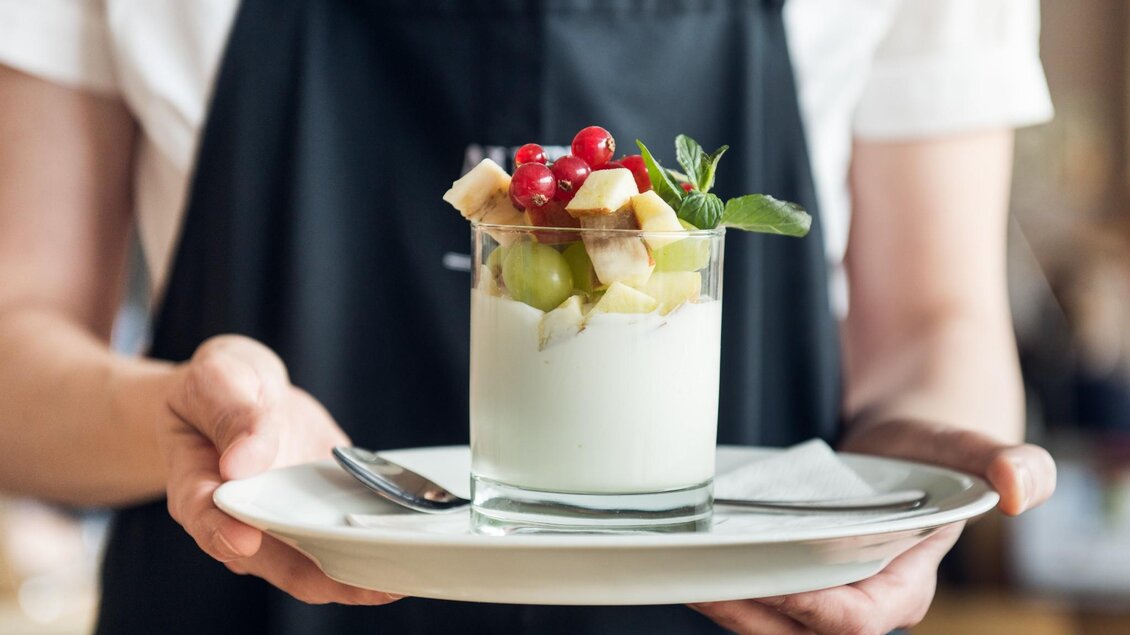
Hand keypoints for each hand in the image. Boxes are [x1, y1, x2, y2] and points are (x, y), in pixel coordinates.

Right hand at [157, 335, 398, 604]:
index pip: (205, 519)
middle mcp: (243, 520)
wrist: (239, 393)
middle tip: (370, 583)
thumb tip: (244, 460)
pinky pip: (347, 533)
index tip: (246, 541)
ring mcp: (285, 521)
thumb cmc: (218, 389)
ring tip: (401, 574)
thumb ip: (231, 413)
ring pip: (320, 560)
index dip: (224, 534)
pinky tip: (411, 544)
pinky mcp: (320, 511)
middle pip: (277, 562)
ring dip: (360, 571)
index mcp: (199, 487)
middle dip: (324, 576)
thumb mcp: (219, 379)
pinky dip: (377, 541)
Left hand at [690, 421, 1055, 633]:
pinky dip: (726, 585)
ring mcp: (828, 593)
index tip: (765, 575)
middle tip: (697, 579)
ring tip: (681, 572)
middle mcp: (864, 599)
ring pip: (772, 619)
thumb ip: (1007, 463)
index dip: (811, 605)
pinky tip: (693, 560)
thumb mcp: (971, 447)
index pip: (856, 616)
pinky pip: (760, 597)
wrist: (911, 446)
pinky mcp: (798, 578)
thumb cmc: (939, 448)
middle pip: (799, 628)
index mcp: (905, 584)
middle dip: (748, 611)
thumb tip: (1023, 487)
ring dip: (726, 603)